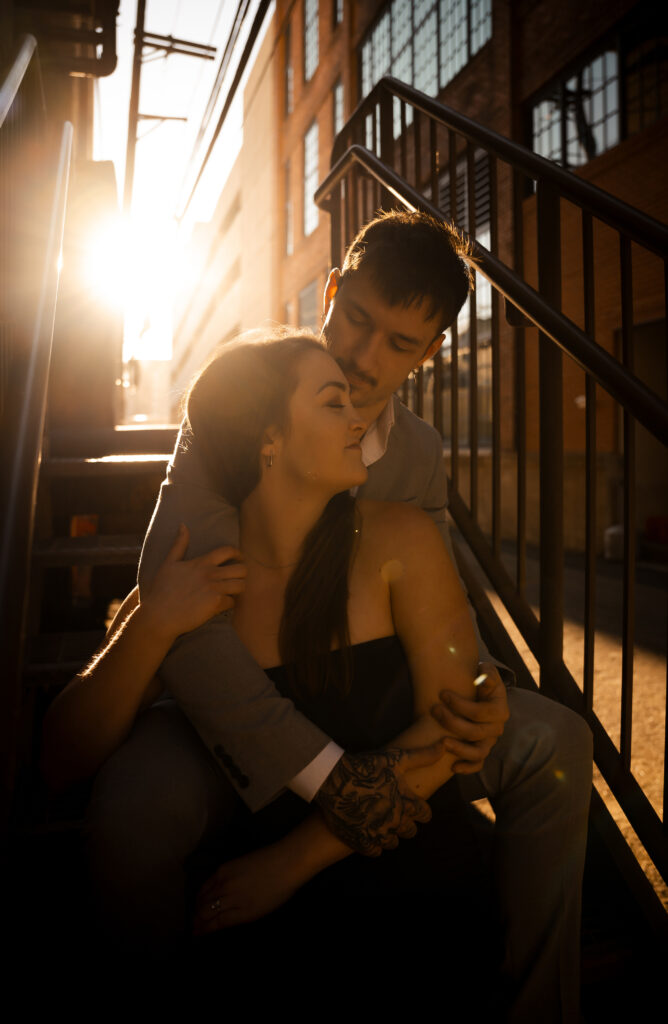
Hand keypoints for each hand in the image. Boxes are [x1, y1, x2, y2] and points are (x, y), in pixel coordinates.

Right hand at [141, 524, 245, 640]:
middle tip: (238, 579)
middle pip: (241, 569)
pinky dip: (229, 604)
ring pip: (241, 585)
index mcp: (201, 563)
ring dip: (238, 589)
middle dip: (242, 574)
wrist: (158, 615)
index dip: (238, 554)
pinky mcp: (215, 603)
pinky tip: (222, 605)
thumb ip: (179, 544)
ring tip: (232, 592)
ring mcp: (214, 588)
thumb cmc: (161, 590)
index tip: (239, 560)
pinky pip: (232, 602)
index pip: (228, 551)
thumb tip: (183, 525)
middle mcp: (210, 573)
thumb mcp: (169, 563)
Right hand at [193, 844, 299, 934]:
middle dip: (197, 921)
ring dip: (197, 907)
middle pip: (206, 912)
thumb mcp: (260, 912)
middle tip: (193, 926)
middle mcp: (231, 898)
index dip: (203, 930)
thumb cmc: (278, 891)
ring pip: (203, 898)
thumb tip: (221, 922)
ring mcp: (226, 882)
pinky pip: (207, 884)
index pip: (215, 924)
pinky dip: (201, 893)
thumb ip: (238, 917)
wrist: (285, 863)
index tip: (196, 935)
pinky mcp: (224, 868)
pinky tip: (200, 896)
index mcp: (242, 913)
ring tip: (195, 913)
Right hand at [315, 740, 447, 856]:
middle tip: (393, 812)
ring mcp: (378, 833)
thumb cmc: (365, 766)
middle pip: (410, 831)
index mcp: (406, 802)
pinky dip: (373, 843)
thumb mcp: (396, 758)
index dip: (420, 810)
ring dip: (390, 834)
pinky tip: (367, 830)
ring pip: (393, 842)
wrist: (333, 779)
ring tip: (379, 821)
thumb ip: (422, 756)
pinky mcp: (362, 842)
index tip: (413, 806)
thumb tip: (444, 746)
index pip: (425, 814)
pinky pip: (375, 851)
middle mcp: (396, 820)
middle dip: (405, 822)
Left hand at [431, 662, 508, 773]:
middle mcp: (497, 728)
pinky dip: (467, 768)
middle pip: (475, 732)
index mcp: (499, 710)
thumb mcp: (486, 672)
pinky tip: (453, 767)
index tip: (442, 694)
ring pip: (478, 752)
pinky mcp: (482, 751)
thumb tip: (482, 677)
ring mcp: (490, 741)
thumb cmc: (481, 681)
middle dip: (452, 722)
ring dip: (460, 749)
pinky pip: (478, 764)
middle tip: (434, 710)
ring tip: (442, 743)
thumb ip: (486, 673)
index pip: (479, 712)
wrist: (480, 693)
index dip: (460, 704)